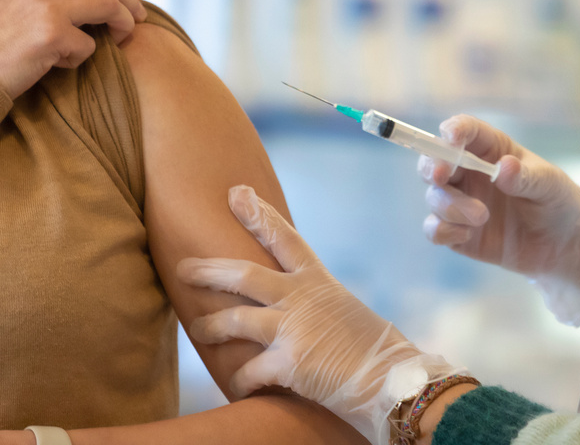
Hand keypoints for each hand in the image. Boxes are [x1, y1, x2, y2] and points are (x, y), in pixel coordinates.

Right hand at [0, 0, 148, 97]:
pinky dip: (80, 59)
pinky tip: (57, 67)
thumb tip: (84, 13)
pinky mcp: (52, 35)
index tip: (124, 8)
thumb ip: (44, 5)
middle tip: (140, 19)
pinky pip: (88, 46)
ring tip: (123, 40)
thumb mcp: (13, 13)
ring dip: (123, 23)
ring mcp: (48, 8)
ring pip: (108, 5)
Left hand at [180, 186, 463, 444]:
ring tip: (198, 329)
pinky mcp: (289, 364)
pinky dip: (241, 380)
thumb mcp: (346, 313)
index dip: (258, 214)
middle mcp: (302, 299)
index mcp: (319, 282)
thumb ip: (317, 306)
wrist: (396, 381)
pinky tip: (236, 387)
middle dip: (210, 270)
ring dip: (212, 326)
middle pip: (244, 275)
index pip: (285, 238)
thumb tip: (297, 310)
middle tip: (183, 267)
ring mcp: (294, 329)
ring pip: (236, 320)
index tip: (236, 193)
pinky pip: (250, 371)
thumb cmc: (377, 351)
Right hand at [420, 116, 579, 317]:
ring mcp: (460, 202)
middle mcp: (469, 172)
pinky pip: (435, 229)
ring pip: (434, 196)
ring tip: (482, 217)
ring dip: (450, 205)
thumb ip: (526, 177)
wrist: (564, 244)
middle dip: (433, 166)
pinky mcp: (458, 232)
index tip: (452, 137)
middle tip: (441, 176)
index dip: (454, 130)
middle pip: (435, 160)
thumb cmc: (557, 201)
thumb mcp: (549, 185)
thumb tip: (503, 167)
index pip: (465, 130)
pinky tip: (467, 236)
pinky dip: (443, 231)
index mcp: (491, 149)